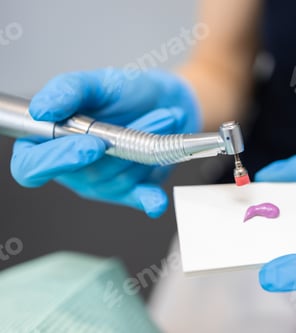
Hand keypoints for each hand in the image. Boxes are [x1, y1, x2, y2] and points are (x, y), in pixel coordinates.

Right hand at [10, 69, 200, 217]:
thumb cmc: (127, 93)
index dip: (54, 161)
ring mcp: (101, 183)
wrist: (168, 102)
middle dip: (119, 145)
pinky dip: (148, 199)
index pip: (30, 166)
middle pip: (84, 174)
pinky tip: (156, 201)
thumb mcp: (97, 82)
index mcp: (48, 141)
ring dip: (145, 146)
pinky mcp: (131, 190)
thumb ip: (67, 90)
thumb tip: (41, 110)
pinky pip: (138, 198)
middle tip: (150, 118)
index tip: (90, 144)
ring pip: (117, 179)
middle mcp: (71, 168)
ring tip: (164, 117)